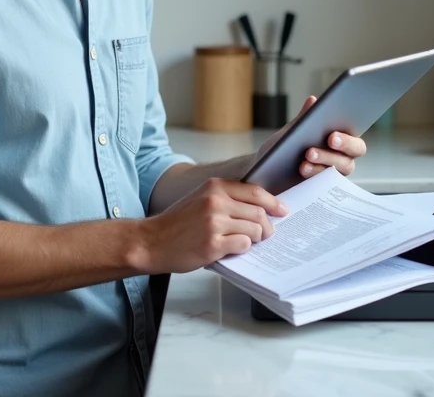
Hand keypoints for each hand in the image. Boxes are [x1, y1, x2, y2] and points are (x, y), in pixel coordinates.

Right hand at [137, 178, 287, 273]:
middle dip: (268, 225)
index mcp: (215, 186)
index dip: (273, 202)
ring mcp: (214, 223)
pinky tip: (233, 248)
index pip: (255, 191)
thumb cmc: (177, 223)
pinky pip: (243, 244)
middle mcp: (216, 201)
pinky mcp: (213, 244)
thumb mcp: (200, 198)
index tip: (282, 210)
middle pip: (259, 212)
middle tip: (267, 233)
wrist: (151, 241)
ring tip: (248, 241)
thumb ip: (226, 198)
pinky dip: (243, 248)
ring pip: (255, 229)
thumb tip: (259, 207)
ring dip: (256, 238)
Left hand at [255, 96, 367, 180]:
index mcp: (341, 142)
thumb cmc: (284, 149)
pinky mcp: (320, 189)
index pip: (355, 141)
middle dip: (335, 151)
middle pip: (350, 158)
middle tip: (319, 146)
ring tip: (305, 159)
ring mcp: (331, 176)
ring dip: (322, 163)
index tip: (331, 136)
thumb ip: (304, 119)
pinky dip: (313, 176)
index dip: (347, 140)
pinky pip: (324, 185)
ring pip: (337, 171)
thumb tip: (313, 101)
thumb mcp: (291, 132)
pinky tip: (302, 170)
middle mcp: (341, 160)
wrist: (266, 171)